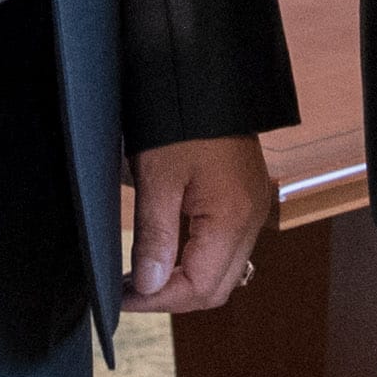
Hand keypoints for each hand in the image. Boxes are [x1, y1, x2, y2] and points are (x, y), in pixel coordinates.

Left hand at [126, 134, 277, 313]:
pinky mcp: (247, 200)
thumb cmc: (181, 118)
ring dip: (185, 281)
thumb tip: (149, 286)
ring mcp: (254, 210)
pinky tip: (168, 254)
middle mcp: (252, 220)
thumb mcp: (158, 176)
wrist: (206, 75)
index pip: (200, 287)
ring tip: (143, 277)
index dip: (160, 301)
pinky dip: (198, 260)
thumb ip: (155, 236)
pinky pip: (227, 248)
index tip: (123, 298)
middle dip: (173, 298)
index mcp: (233, 217)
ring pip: (224, 271)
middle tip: (130, 293)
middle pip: (217, 288)